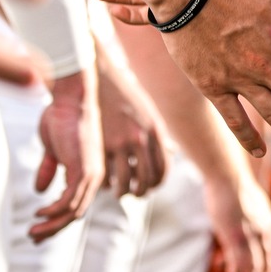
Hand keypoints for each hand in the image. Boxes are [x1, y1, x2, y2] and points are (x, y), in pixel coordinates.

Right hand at [29, 70, 103, 239]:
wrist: (71, 100)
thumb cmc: (61, 118)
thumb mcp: (53, 149)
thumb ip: (50, 168)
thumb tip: (41, 190)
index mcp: (87, 174)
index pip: (75, 205)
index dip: (56, 220)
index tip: (38, 228)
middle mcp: (93, 178)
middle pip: (75, 213)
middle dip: (53, 228)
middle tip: (34, 238)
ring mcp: (91, 175)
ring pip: (73, 211)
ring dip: (52, 224)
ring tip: (33, 231)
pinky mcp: (84, 170)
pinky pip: (71, 199)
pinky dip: (55, 210)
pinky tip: (40, 214)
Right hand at [96, 44, 166, 198]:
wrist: (99, 78)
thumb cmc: (124, 94)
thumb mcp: (147, 111)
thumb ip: (157, 133)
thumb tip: (170, 149)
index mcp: (155, 131)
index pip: (163, 169)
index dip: (157, 182)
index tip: (151, 186)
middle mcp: (140, 139)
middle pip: (146, 179)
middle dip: (141, 191)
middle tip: (134, 193)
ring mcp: (120, 143)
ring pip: (124, 182)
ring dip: (122, 192)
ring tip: (118, 192)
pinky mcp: (100, 145)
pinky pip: (105, 174)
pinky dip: (105, 183)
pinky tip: (103, 181)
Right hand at [204, 165, 270, 271]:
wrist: (227, 173)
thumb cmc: (232, 187)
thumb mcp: (246, 207)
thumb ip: (246, 223)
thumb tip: (235, 235)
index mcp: (270, 223)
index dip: (270, 269)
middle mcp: (265, 231)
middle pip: (267, 263)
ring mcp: (251, 234)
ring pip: (255, 267)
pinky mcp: (236, 235)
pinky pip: (240, 262)